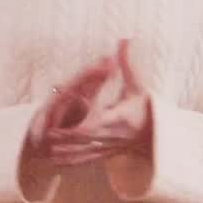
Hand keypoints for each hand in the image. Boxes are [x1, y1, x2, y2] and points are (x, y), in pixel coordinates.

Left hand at [26, 41, 151, 167]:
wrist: (156, 130)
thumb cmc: (144, 105)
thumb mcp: (136, 84)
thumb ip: (126, 63)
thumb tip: (125, 39)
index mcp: (116, 118)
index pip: (94, 125)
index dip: (76, 129)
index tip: (60, 128)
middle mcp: (112, 135)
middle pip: (84, 141)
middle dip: (65, 141)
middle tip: (46, 137)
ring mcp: (109, 147)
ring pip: (84, 153)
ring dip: (65, 154)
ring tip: (48, 152)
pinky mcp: (108, 154)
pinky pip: (88, 160)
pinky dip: (72, 162)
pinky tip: (57, 162)